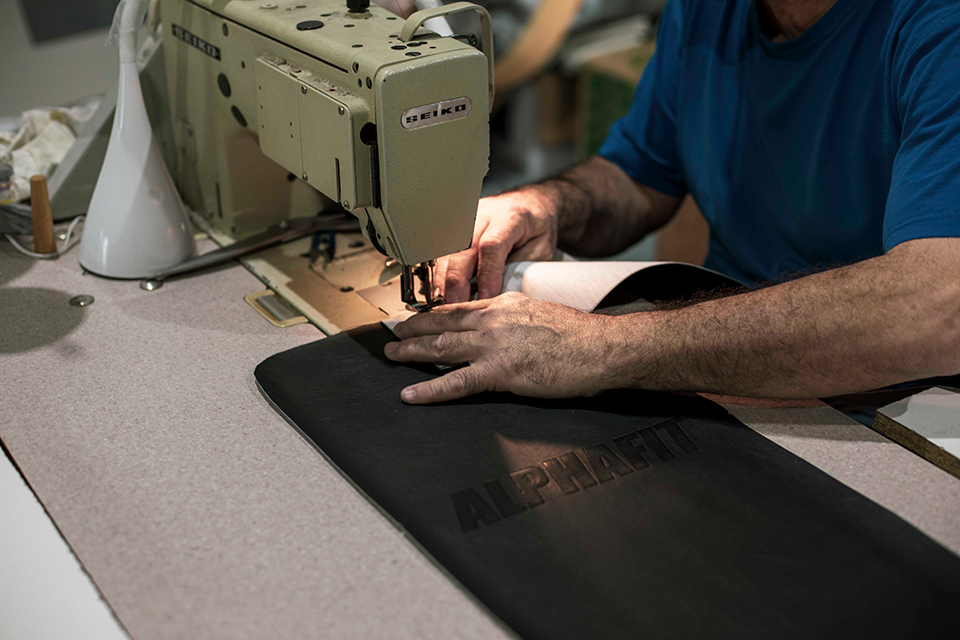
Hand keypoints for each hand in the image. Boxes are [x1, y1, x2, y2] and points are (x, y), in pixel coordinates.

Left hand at [384, 292, 624, 403]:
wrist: (601, 347)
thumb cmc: (578, 336)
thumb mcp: (539, 314)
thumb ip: (514, 319)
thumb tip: (503, 329)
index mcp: (503, 304)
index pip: (458, 307)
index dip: (431, 313)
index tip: (415, 317)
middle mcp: (493, 319)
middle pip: (442, 323)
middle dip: (412, 329)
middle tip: (392, 335)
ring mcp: (494, 344)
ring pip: (441, 347)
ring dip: (411, 352)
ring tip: (392, 356)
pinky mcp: (500, 371)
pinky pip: (456, 382)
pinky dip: (429, 389)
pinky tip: (411, 394)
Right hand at [438, 189, 557, 302]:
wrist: (528, 206)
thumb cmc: (535, 230)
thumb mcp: (540, 250)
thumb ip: (521, 271)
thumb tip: (503, 300)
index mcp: (509, 218)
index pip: (492, 246)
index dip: (487, 275)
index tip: (486, 298)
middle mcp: (482, 217)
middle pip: (461, 250)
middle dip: (456, 282)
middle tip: (457, 307)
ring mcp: (464, 223)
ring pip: (446, 254)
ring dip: (443, 282)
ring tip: (446, 306)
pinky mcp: (454, 232)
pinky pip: (441, 256)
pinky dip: (439, 277)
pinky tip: (441, 295)